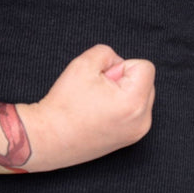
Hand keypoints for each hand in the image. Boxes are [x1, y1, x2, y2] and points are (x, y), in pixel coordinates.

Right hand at [19, 44, 154, 171]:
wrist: (48, 138)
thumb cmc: (64, 104)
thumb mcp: (83, 64)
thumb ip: (107, 53)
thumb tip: (118, 64)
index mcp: (135, 102)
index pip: (145, 67)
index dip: (120, 66)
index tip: (102, 80)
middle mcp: (142, 121)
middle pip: (145, 81)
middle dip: (123, 79)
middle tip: (97, 92)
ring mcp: (137, 132)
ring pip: (140, 96)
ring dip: (123, 93)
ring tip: (97, 103)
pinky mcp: (130, 139)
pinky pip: (134, 111)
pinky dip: (121, 106)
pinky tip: (100, 113)